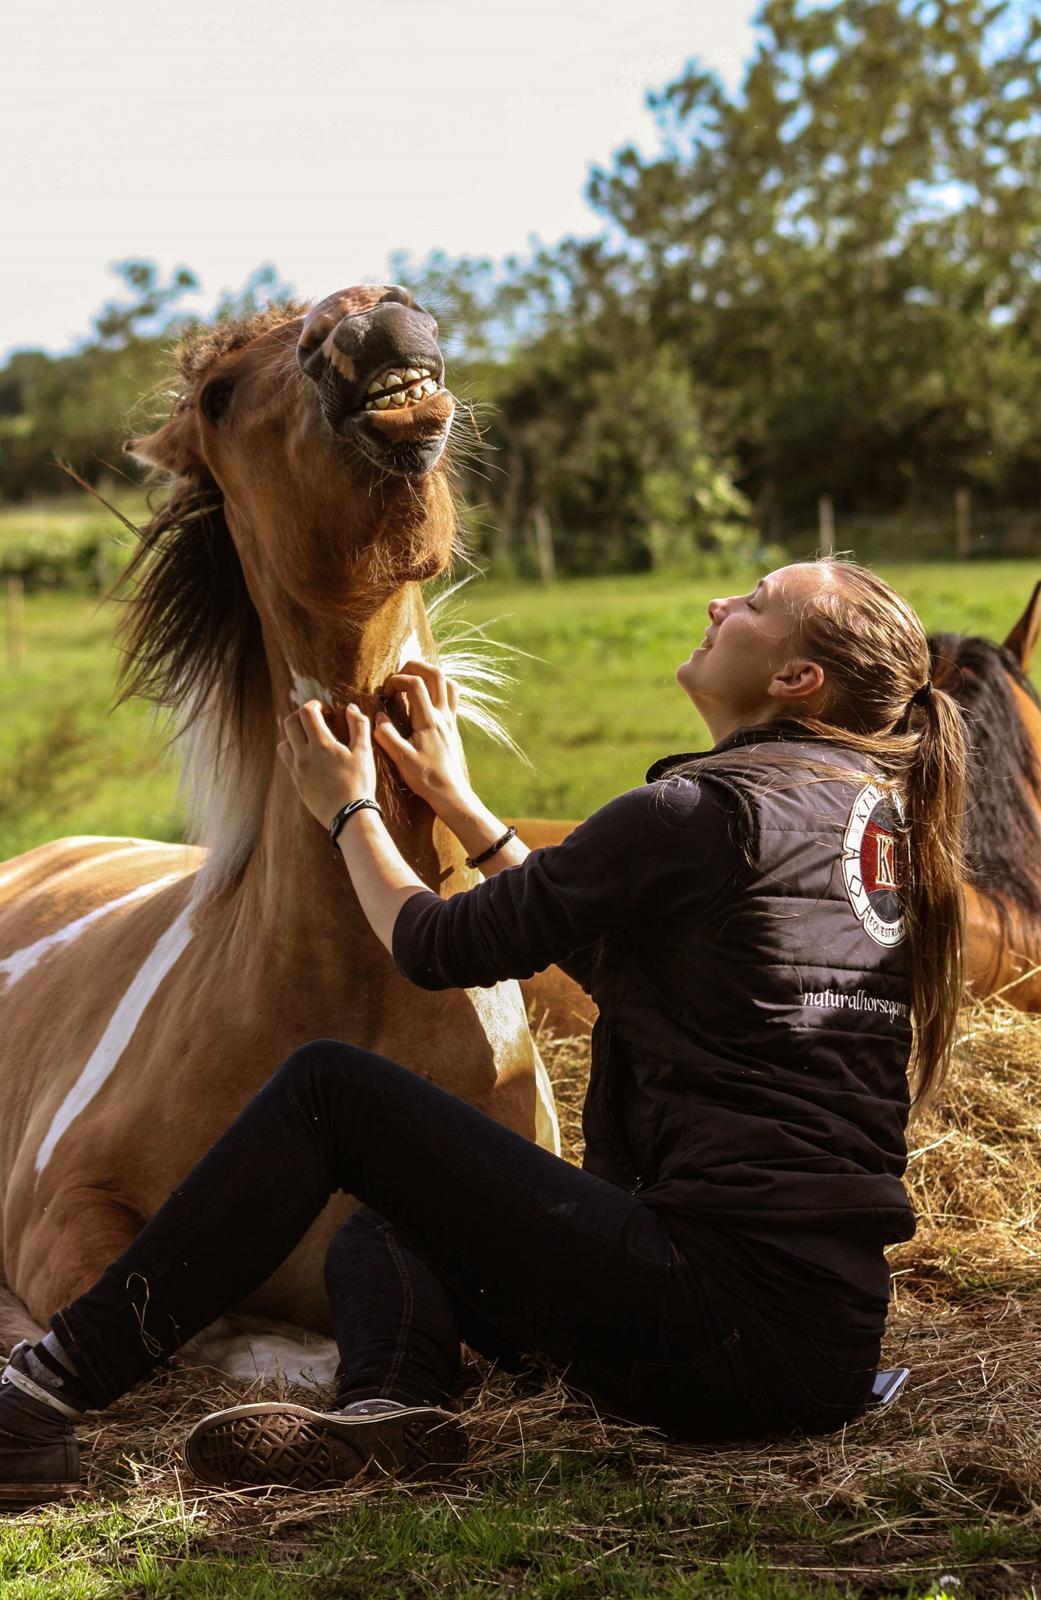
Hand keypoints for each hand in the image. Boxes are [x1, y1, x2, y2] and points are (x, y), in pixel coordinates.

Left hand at [277, 701, 376, 827]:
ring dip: (294, 735)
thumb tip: (350, 707)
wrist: (349, 815)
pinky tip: (310, 758)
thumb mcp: (364, 752)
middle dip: (302, 716)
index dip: (315, 705)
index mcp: (321, 744)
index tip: (327, 712)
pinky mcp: (296, 782)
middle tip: (317, 720)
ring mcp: (297, 770)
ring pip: (283, 742)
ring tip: (310, 739)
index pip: (306, 712)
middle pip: (289, 723)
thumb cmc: (359, 783)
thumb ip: (358, 725)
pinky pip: (287, 761)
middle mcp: (303, 755)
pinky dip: (294, 752)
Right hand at [375, 659, 471, 812]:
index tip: (385, 692)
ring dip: (430, 675)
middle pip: (436, 674)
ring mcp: (450, 719)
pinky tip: (425, 699)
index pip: (415, 683)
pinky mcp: (453, 726)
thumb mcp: (400, 758)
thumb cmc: (425, 777)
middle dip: (415, 666)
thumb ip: (386, 735)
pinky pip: (451, 697)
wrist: (450, 792)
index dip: (397, 680)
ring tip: (412, 681)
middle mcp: (443, 715)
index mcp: (429, 720)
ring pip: (448, 683)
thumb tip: (379, 716)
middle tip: (398, 675)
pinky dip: (439, 689)